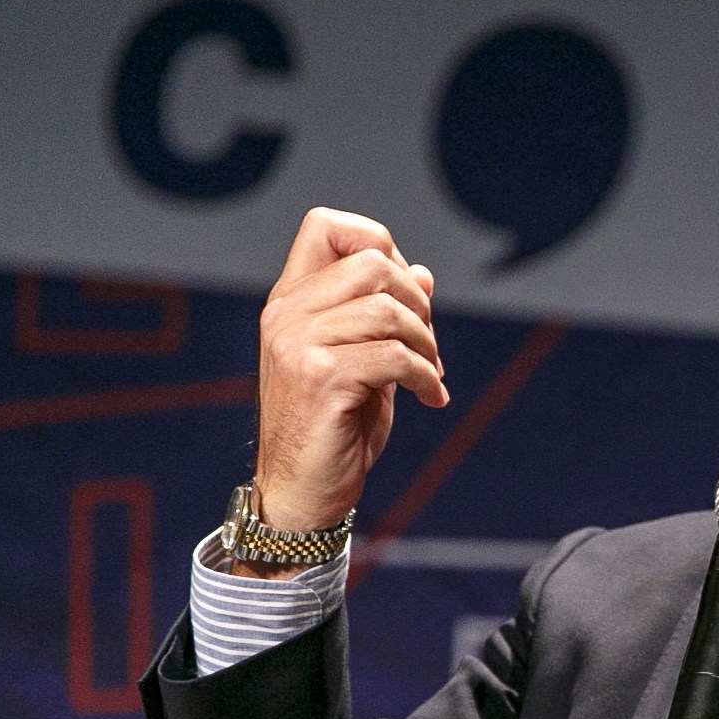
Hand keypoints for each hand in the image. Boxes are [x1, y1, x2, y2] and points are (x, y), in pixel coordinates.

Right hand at [247, 208, 447, 574]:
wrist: (302, 493)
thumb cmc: (334, 429)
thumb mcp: (365, 362)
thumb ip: (385, 316)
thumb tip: (422, 272)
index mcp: (290, 301)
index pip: (324, 225)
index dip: (375, 241)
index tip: (403, 290)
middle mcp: (286, 314)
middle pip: (372, 264)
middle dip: (418, 302)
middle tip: (429, 347)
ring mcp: (297, 343)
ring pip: (387, 309)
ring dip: (427, 344)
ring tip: (432, 376)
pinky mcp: (320, 377)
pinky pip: (394, 356)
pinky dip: (427, 377)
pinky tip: (432, 398)